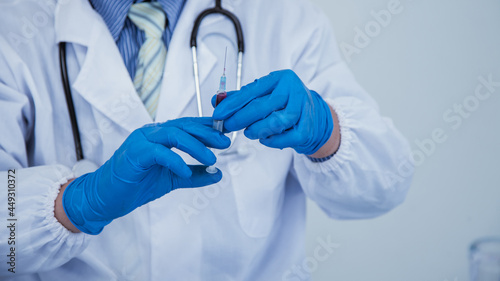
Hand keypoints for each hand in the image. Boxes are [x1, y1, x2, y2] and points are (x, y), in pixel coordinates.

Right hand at [62, 117, 229, 233]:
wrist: (106, 197)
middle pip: (184, 126)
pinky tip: (186, 172)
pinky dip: (175, 161)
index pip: (188, 126)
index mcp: (160, 136)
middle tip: (225, 143)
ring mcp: (141, 140)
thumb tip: (218, 173)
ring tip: (211, 159)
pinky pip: (159, 153)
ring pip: (173, 134)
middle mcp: (151, 133)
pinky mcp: (134, 153)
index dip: (208, 128)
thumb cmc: (136, 185)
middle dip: (207, 133)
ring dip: (195, 146)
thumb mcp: (172, 180)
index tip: (227, 133)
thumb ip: (195, 175)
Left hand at [212, 69, 333, 155]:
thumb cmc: (284, 104)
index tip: (218, 114)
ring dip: (256, 130)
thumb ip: (240, 97)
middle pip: (262, 106)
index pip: (251, 91)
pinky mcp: (307, 128)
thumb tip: (215, 101)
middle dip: (240, 119)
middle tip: (228, 126)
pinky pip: (285, 138)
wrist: (315, 116)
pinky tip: (264, 139)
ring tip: (249, 132)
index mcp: (280, 78)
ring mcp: (303, 109)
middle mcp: (293, 90)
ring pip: (275, 123)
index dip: (232, 104)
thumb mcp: (264, 95)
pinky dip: (271, 141)